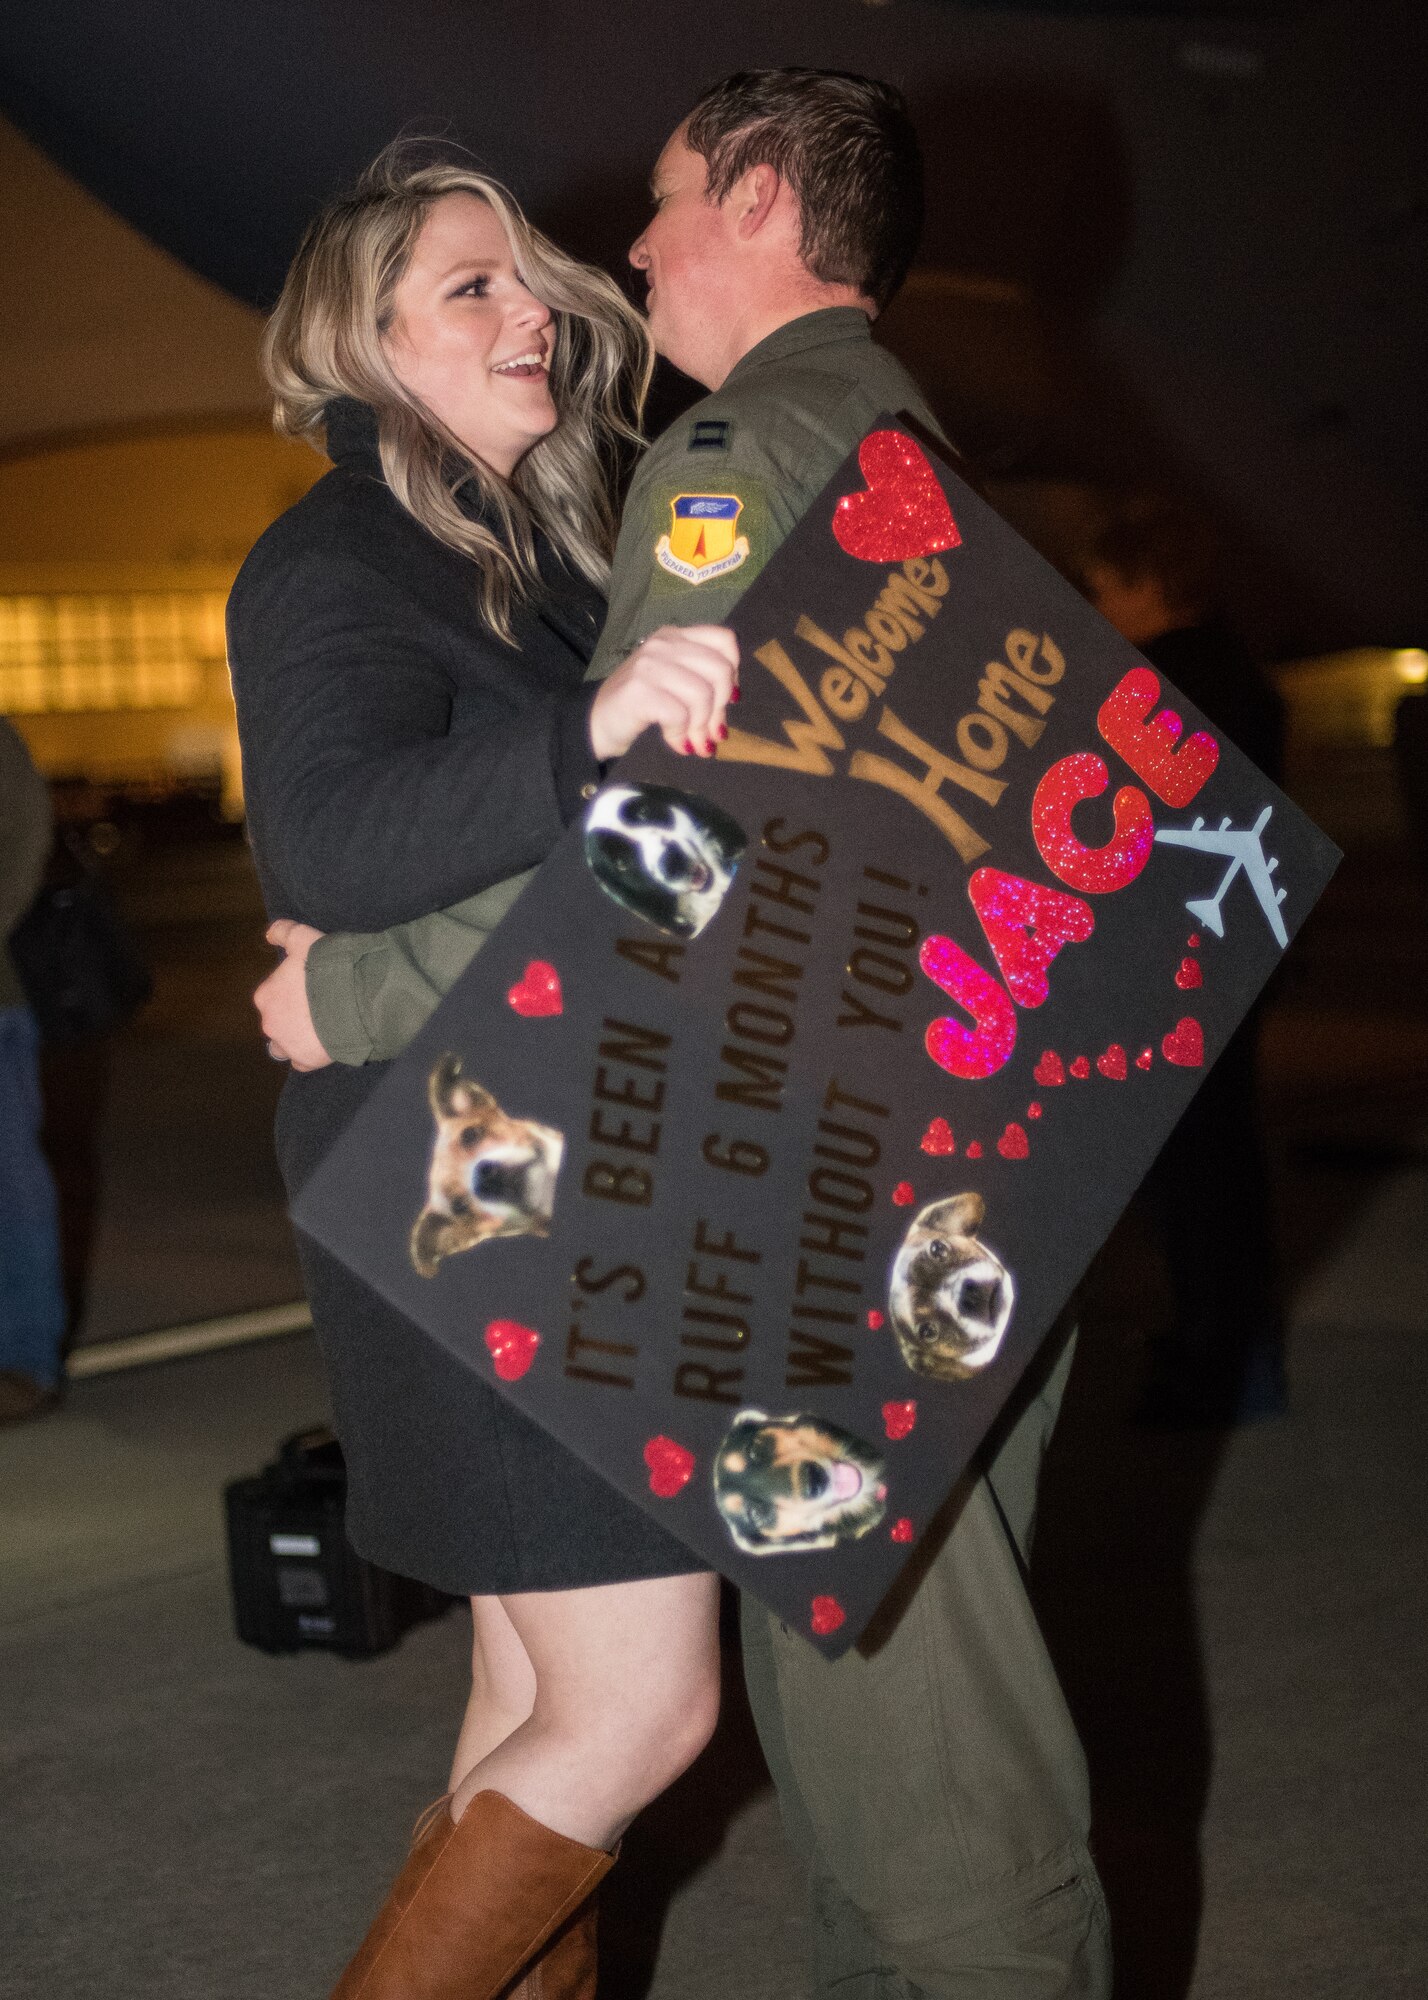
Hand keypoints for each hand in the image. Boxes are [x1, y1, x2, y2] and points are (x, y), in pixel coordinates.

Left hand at [255, 920, 331, 1070]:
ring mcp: (287, 1045)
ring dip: (295, 1039)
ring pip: (284, 1045)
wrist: (354, 1000)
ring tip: (320, 1030)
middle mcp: (270, 1023)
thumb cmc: (327, 967)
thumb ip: (284, 932)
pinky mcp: (306, 1061)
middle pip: (277, 1020)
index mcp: (266, 995)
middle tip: (319, 1006)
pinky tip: (325, 1045)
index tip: (310, 987)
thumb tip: (269, 933)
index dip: (291, 990)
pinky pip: (302, 1062)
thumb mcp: (305, 939)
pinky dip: (310, 1056)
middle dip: (292, 1016)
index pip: (272, 995)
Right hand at [589, 625, 738, 762]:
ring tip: (692, 741)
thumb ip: (703, 681)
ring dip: (700, 726)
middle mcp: (663, 643)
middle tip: (711, 732)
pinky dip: (680, 734)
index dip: (734, 673)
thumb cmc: (640, 706)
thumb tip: (735, 700)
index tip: (727, 700)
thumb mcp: (674, 683)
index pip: (725, 640)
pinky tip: (676, 742)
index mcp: (676, 636)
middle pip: (720, 671)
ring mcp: (649, 665)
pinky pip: (679, 714)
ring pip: (702, 695)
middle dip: (721, 709)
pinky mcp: (638, 690)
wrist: (594, 723)